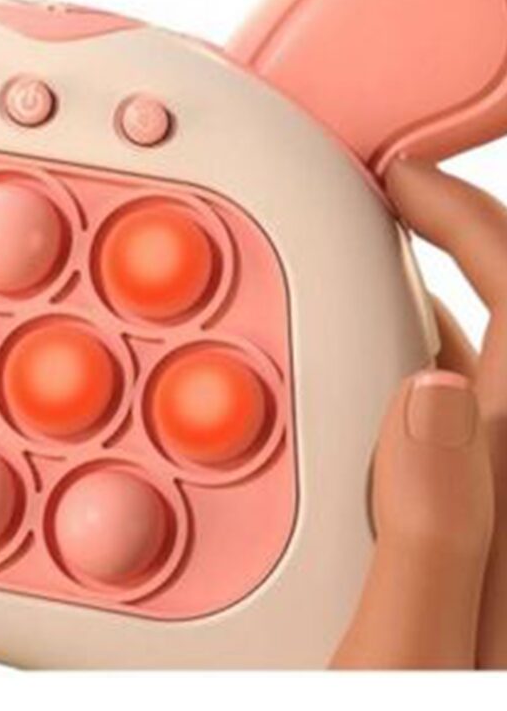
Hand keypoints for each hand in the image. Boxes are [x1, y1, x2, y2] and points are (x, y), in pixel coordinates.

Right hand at [332, 159, 505, 668]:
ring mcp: (483, 528)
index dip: (479, 232)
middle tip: (387, 200)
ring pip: (472, 380)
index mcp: (506, 514)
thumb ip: (435, 535)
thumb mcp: (398, 666)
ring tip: (360, 264)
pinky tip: (353, 372)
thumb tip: (431, 393)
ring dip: (424, 305)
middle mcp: (506, 511)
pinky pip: (430, 430)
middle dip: (459, 244)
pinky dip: (395, 373)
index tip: (407, 182)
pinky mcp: (446, 548)